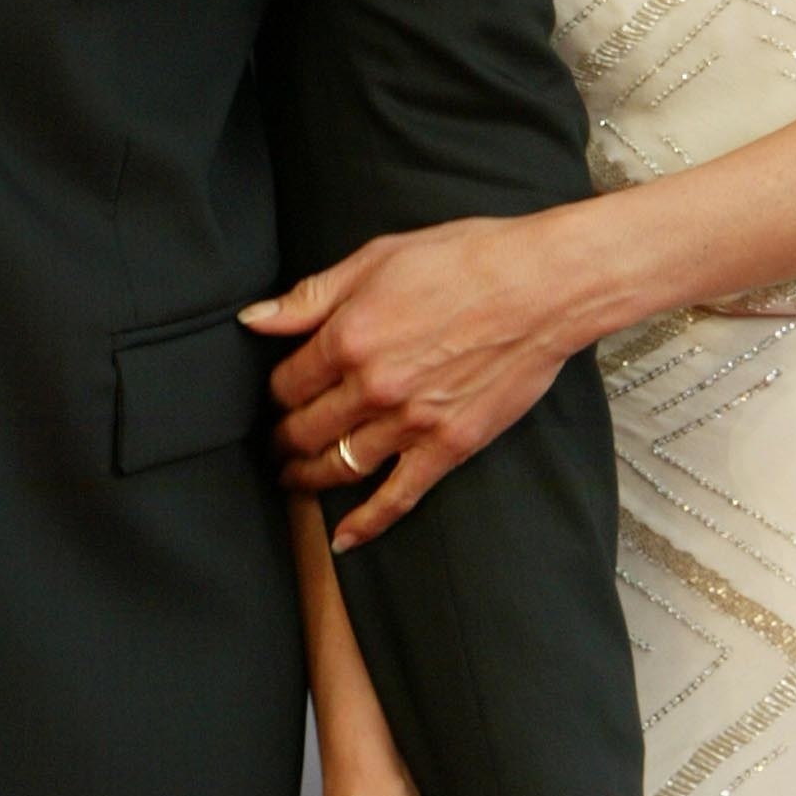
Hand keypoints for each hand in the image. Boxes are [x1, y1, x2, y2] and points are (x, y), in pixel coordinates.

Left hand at [249, 209, 594, 553]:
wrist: (542, 286)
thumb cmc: (465, 259)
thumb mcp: (378, 259)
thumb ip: (311, 297)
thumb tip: (253, 320)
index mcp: (348, 337)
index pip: (287, 383)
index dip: (276, 392)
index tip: (278, 396)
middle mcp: (372, 387)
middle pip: (305, 430)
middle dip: (283, 439)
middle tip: (277, 443)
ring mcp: (410, 423)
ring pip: (339, 466)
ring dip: (308, 477)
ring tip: (295, 477)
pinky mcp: (448, 447)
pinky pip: (396, 498)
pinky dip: (366, 523)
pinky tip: (344, 537)